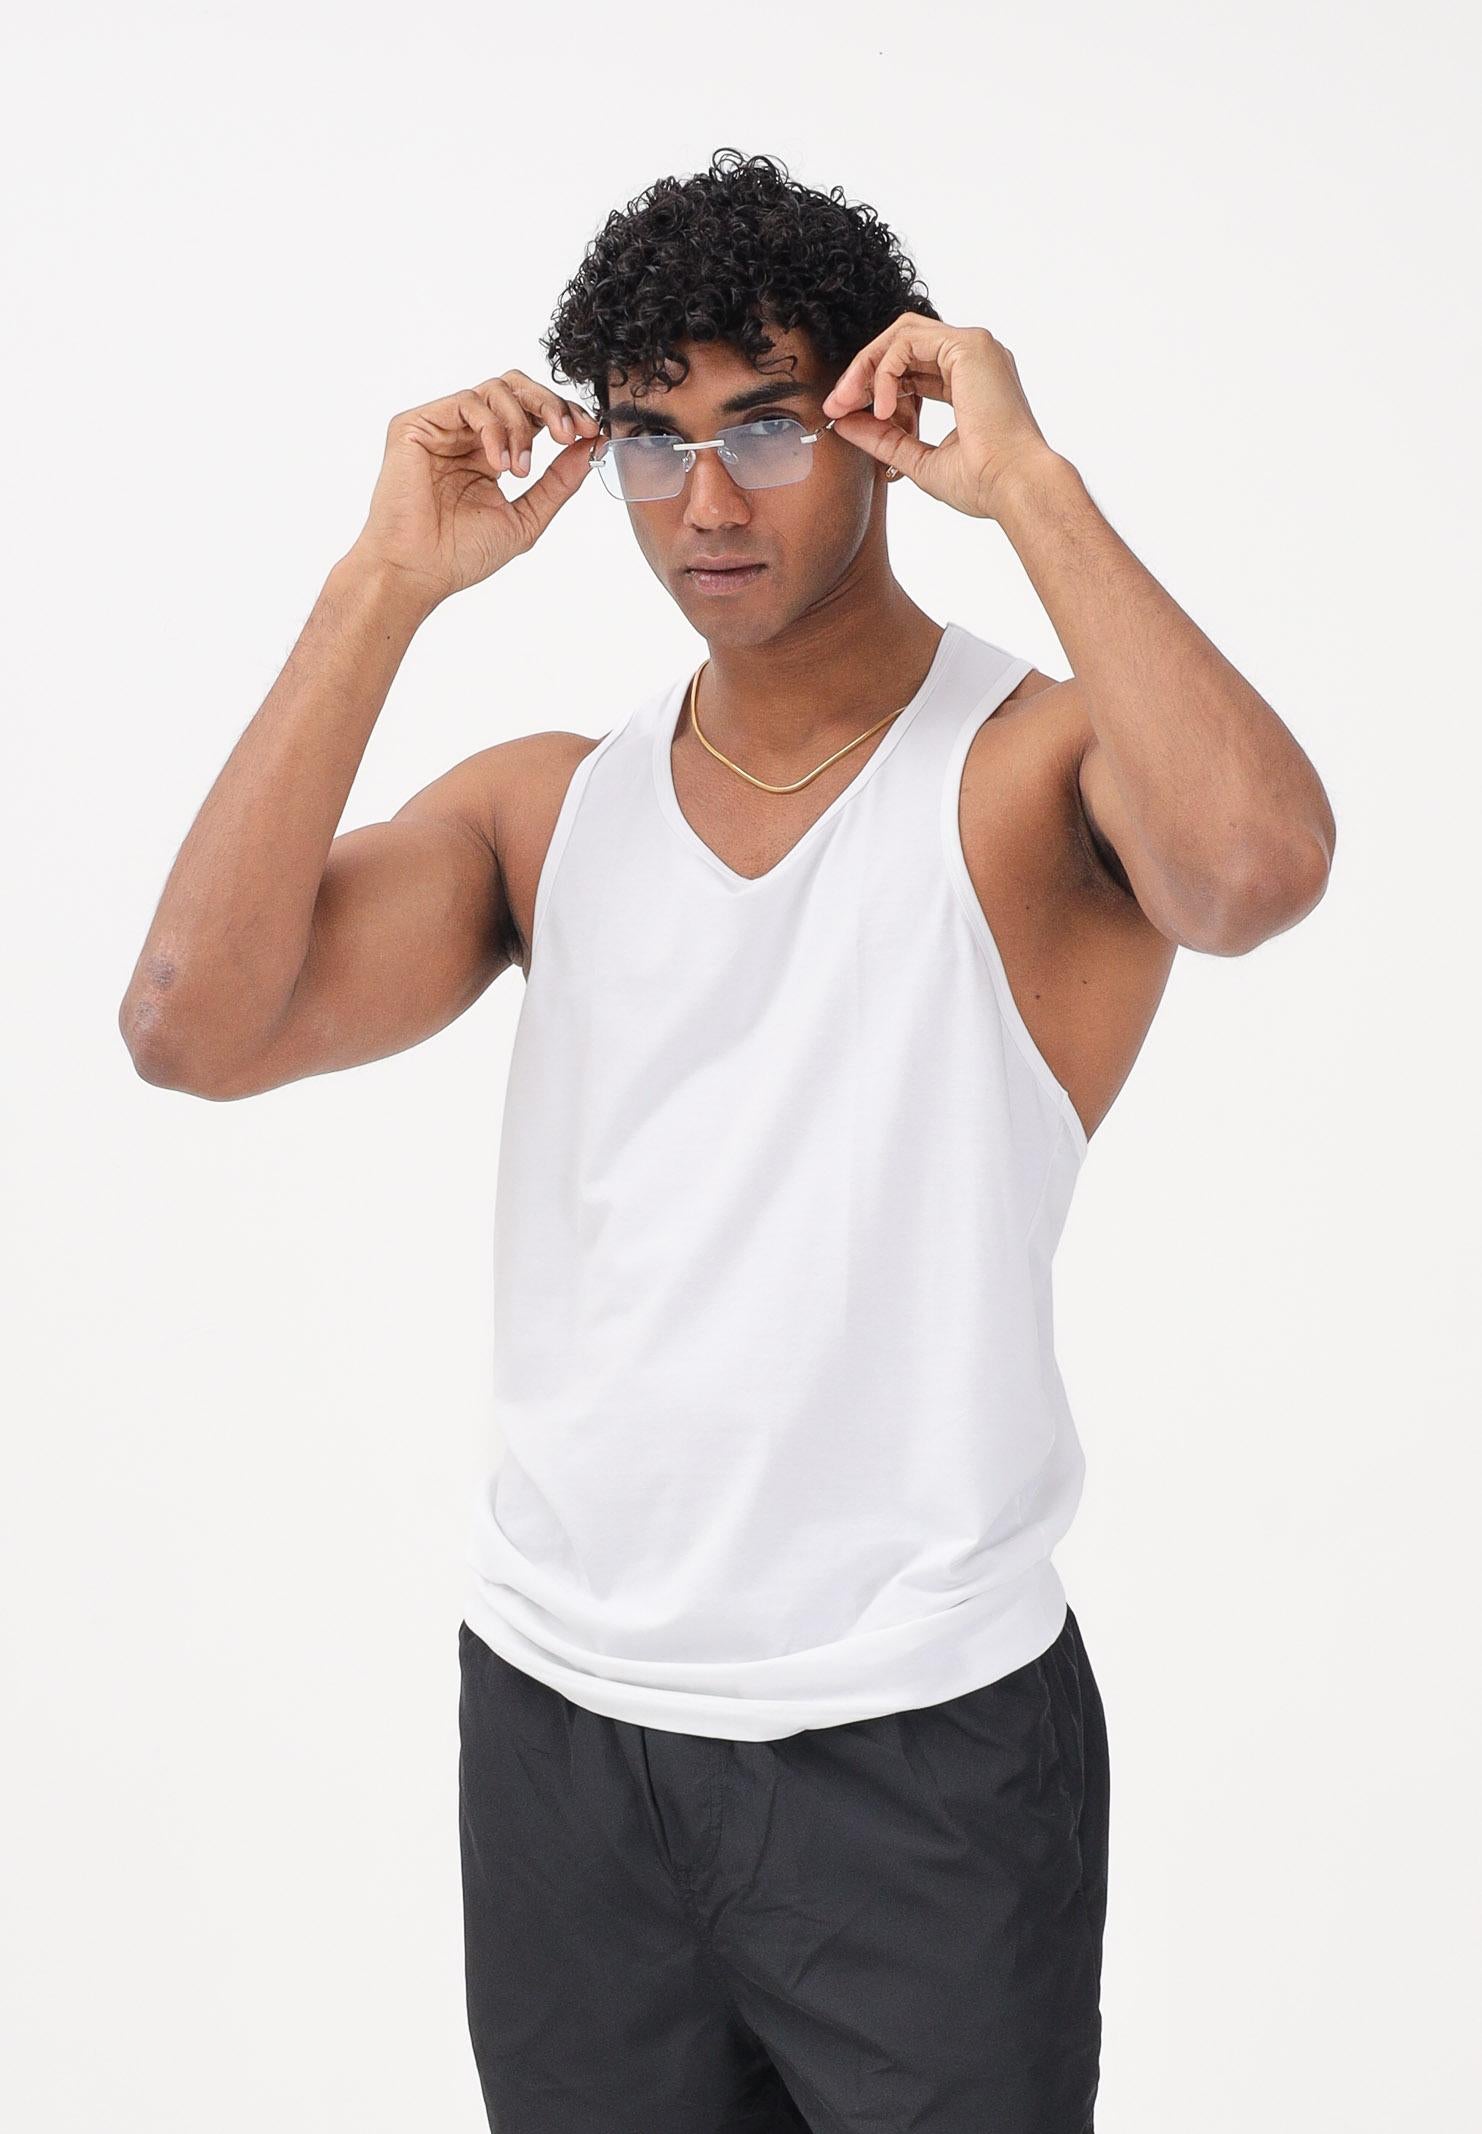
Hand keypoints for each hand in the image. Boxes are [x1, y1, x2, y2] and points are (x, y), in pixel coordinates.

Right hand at [346, 372, 600, 607]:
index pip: (532, 414)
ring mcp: (441, 426)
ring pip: (496, 389)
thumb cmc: (461, 554)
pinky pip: (468, 401)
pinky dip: (493, 428)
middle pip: (516, 388)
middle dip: (550, 404)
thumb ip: (558, 481)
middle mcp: (465, 434)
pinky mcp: (416, 424)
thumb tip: (592, 446)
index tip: (589, 432)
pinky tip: (497, 464)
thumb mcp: (526, 517)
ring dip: (521, 424)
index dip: (563, 413)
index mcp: (490, 453)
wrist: (418, 572)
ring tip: (519, 470)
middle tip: (569, 433)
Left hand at [820, 315, 1058, 522]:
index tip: (843, 413)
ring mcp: (974, 347)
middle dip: (862, 372)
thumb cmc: (982, 483)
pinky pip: (907, 341)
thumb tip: (843, 422)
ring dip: (867, 367)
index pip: (910, 369)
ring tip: (847, 403)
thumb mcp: (917, 458)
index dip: (873, 387)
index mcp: (968, 381)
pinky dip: (885, 371)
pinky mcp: (969, 345)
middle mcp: (973, 358)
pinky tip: (883, 408)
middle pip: (902, 344)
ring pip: (901, 335)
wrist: (1015, 487)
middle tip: (836, 404)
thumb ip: (883, 437)